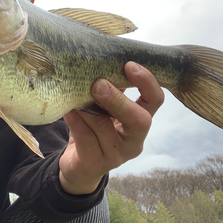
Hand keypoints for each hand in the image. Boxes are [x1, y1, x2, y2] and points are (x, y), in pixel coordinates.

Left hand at [60, 61, 163, 194]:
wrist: (78, 164)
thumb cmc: (93, 128)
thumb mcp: (104, 107)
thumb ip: (109, 88)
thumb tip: (102, 58)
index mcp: (140, 121)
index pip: (155, 100)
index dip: (147, 82)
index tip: (129, 65)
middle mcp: (134, 141)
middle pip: (140, 120)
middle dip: (119, 100)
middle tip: (99, 83)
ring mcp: (117, 155)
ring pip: (105, 128)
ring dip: (88, 108)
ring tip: (74, 93)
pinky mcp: (96, 163)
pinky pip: (85, 139)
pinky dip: (75, 121)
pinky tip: (68, 111)